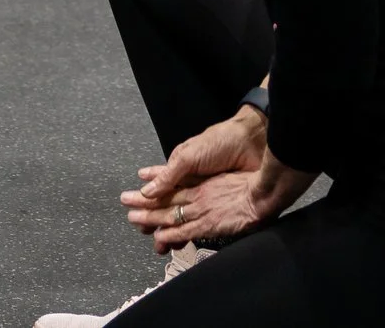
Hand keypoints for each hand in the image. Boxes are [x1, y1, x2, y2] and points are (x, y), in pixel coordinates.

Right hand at [118, 109, 266, 250]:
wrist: (252, 145)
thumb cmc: (219, 143)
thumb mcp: (188, 156)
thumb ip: (168, 175)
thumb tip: (146, 191)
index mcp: (181, 170)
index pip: (159, 188)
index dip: (146, 199)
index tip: (131, 208)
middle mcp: (192, 186)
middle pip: (168, 206)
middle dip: (154, 218)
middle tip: (140, 228)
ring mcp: (207, 198)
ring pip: (183, 218)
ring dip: (170, 230)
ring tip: (159, 242)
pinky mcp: (221, 207)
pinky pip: (202, 222)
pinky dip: (190, 231)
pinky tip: (182, 239)